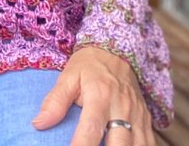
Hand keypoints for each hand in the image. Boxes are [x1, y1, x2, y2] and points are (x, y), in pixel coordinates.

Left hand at [32, 46, 153, 145]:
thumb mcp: (68, 76)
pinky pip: (149, 143)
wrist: (116, 52)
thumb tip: (38, 124)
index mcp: (100, 95)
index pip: (91, 128)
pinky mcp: (146, 120)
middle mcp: (122, 107)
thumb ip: (55, 101)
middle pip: (120, 143)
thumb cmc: (88, 66)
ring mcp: (138, 115)